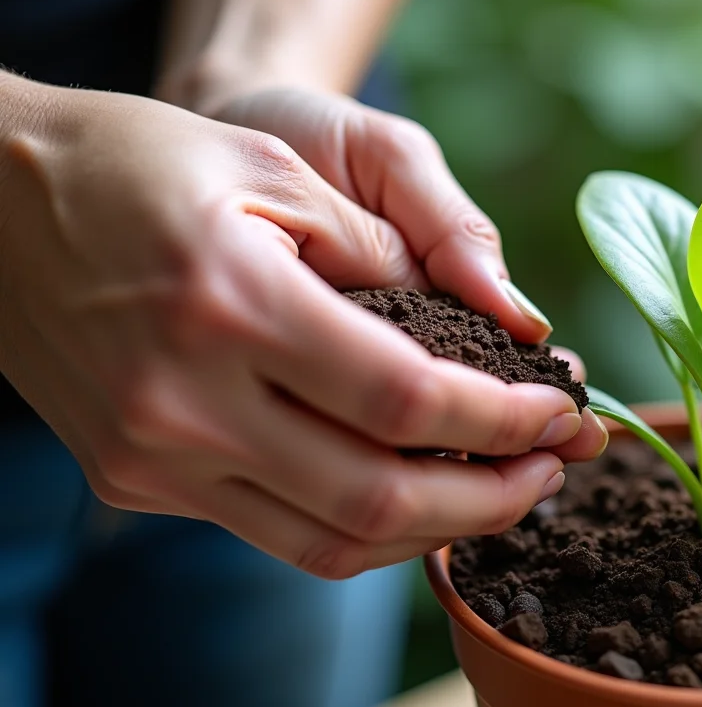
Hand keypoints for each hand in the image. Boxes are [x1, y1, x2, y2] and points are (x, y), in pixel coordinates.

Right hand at [0, 78, 603, 578]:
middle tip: (553, 473)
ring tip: (502, 495)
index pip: (405, 398)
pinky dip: (361, 528)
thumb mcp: (278, 171)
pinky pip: (276, 533)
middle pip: (377, 496)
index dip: (502, 420)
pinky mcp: (137, 481)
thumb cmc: (146, 164)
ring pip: (328, 541)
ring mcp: (153, 455)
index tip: (559, 414)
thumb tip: (494, 332)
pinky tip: (415, 496)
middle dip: (491, 499)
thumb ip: (391, 253)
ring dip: (434, 532)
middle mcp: (182, 401)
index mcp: (229, 304)